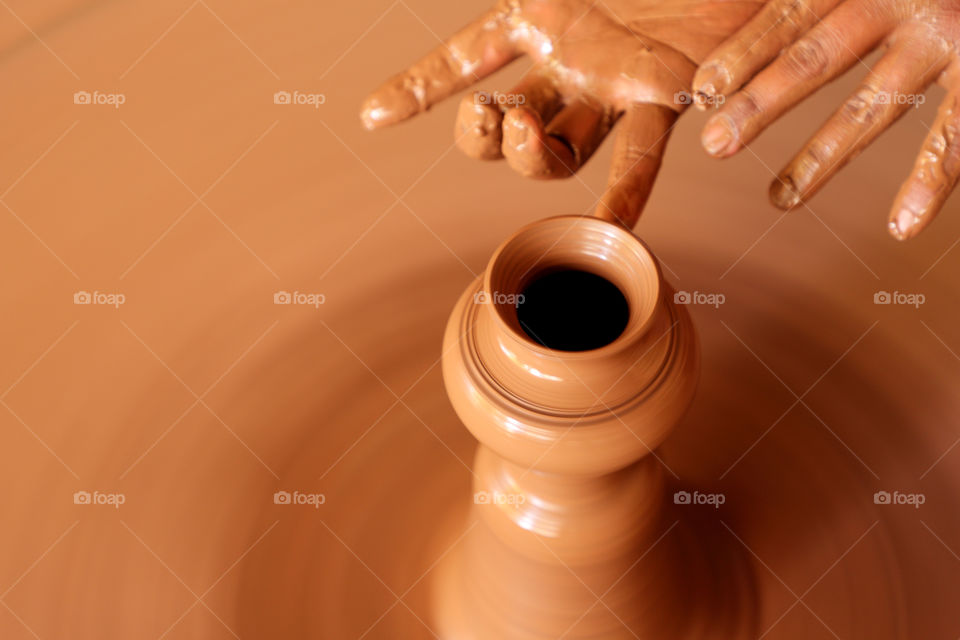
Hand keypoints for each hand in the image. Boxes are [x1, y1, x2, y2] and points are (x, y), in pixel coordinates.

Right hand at [360, 0, 760, 227]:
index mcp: (539, 18)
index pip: (462, 60)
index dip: (416, 87)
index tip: (370, 116)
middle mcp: (569, 64)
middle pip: (504, 130)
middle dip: (482, 135)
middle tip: (496, 115)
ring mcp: (611, 86)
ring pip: (556, 153)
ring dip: (529, 157)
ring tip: (527, 130)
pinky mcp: (665, 95)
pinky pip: (639, 157)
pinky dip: (626, 196)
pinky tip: (616, 231)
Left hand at [693, 0, 959, 239]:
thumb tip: (756, 43)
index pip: (791, 14)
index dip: (744, 52)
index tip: (701, 90)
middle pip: (818, 57)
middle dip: (762, 104)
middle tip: (714, 144)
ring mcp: (950, 35)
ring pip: (875, 106)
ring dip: (821, 158)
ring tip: (778, 200)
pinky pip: (957, 133)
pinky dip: (931, 179)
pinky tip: (903, 225)